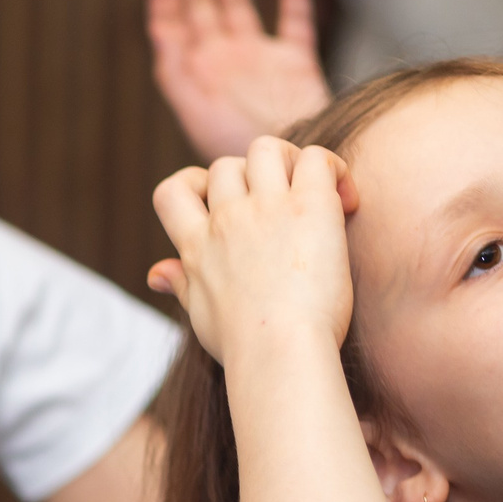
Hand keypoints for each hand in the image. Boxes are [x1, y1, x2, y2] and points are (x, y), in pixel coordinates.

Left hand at [146, 0, 331, 160]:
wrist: (283, 178)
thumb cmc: (236, 154)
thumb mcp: (196, 112)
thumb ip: (178, 70)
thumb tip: (161, 29)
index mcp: (192, 74)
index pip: (171, 23)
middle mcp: (221, 62)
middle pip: (202, 5)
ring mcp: (258, 60)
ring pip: (240, 5)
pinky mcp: (296, 65)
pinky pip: (293, 21)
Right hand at [148, 136, 356, 364]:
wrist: (278, 352)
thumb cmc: (243, 345)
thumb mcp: (200, 313)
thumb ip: (181, 283)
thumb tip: (157, 273)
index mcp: (196, 246)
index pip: (173, 190)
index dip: (195, 185)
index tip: (220, 205)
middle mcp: (226, 219)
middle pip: (225, 164)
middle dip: (251, 176)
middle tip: (282, 207)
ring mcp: (266, 208)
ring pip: (266, 149)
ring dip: (288, 162)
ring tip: (312, 193)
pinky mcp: (309, 206)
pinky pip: (317, 158)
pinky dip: (333, 167)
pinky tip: (346, 200)